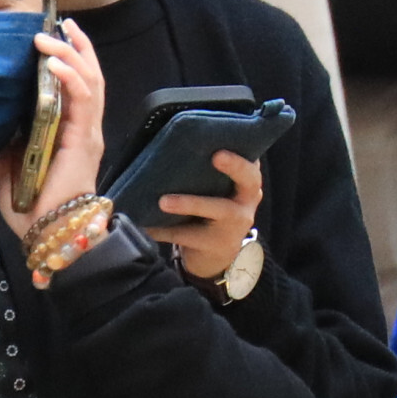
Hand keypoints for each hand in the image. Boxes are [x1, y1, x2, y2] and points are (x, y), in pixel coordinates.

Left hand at [0, 21, 105, 243]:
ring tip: (53, 36)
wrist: (49, 232)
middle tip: (61, 22)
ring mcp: (87, 132)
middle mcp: (84, 127)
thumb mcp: (8, 166)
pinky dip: (72, 77)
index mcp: (70, 130)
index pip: (77, 84)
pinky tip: (56, 62)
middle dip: (77, 46)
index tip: (52, 35)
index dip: (69, 58)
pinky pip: (84, 100)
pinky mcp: (84, 140)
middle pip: (90, 74)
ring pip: (91, 80)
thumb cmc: (33, 204)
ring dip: (72, 54)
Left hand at [143, 147, 265, 283]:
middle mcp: (247, 201)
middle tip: (216, 156)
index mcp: (246, 183)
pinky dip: (164, 230)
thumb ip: (208, 173)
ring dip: (190, 203)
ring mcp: (235, 225)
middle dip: (235, 166)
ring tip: (163, 201)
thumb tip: (169, 143)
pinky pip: (188, 235)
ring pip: (218, 209)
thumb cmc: (209, 213)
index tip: (228, 139)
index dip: (243, 149)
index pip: (251, 161)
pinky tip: (145, 226)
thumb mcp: (216, 192)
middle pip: (249, 180)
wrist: (214, 257)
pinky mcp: (216, 244)